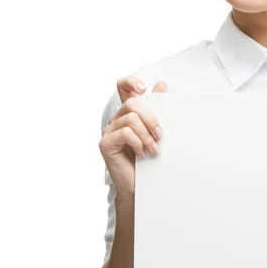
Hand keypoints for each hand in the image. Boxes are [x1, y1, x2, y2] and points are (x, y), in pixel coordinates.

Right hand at [99, 75, 166, 197]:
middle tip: (160, 136)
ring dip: (146, 135)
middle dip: (151, 118)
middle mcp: (116, 119)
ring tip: (154, 150)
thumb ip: (157, 108)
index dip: (130, 82)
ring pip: (130, 119)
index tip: (143, 89)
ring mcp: (108, 131)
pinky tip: (142, 155)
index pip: (122, 86)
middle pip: (132, 103)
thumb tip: (161, 83)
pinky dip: (138, 143)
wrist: (142, 186)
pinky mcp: (105, 143)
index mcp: (127, 113)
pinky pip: (125, 133)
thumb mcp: (156, 131)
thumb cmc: (150, 159)